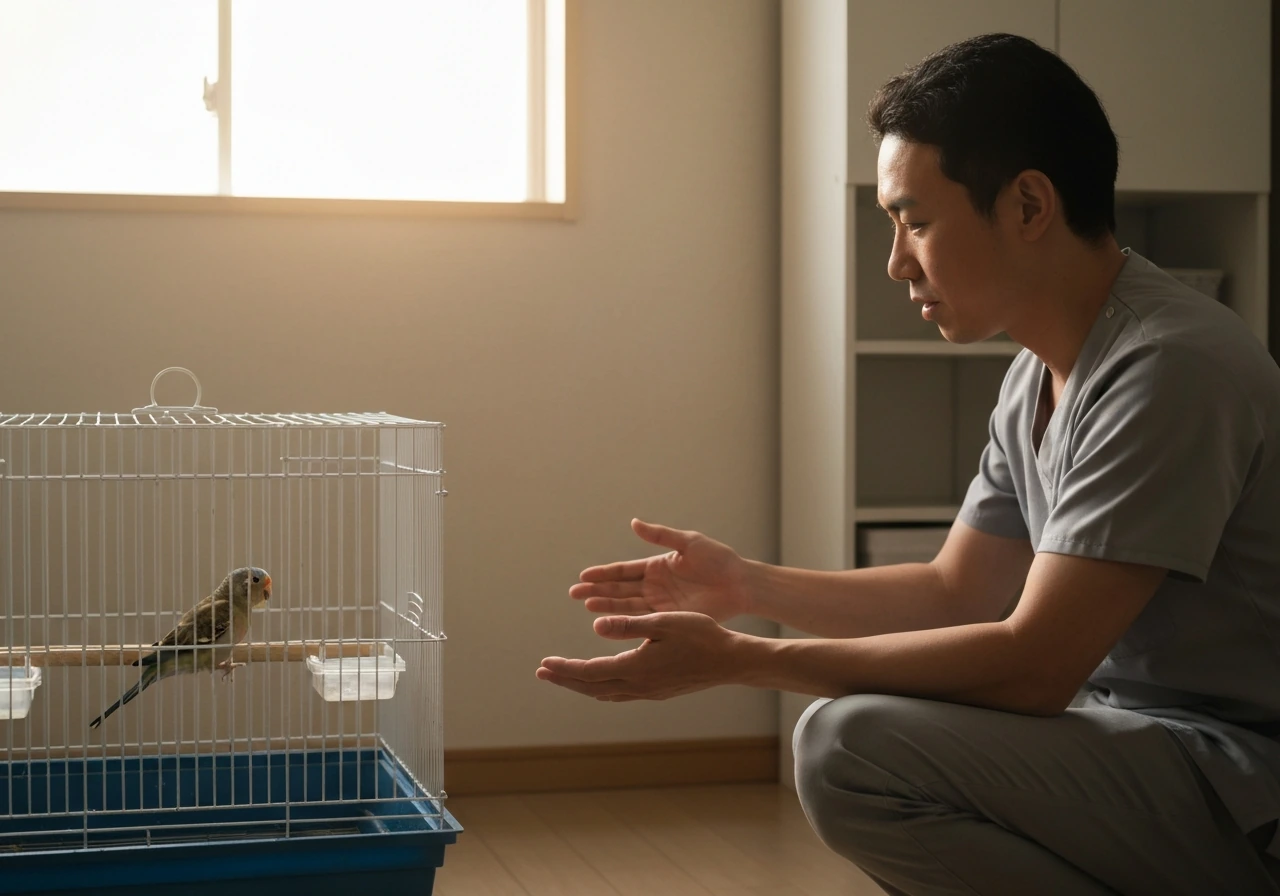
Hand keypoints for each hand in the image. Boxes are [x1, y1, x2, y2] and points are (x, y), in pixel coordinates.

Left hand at [536, 611, 754, 700]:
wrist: (731, 661)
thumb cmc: (701, 635)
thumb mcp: (664, 622)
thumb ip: (628, 625)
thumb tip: (596, 626)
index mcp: (637, 667)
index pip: (589, 672)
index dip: (564, 669)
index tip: (544, 664)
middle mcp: (639, 685)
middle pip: (592, 687)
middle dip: (565, 680)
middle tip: (542, 673)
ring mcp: (649, 692)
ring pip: (605, 693)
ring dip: (582, 685)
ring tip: (564, 676)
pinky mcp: (658, 692)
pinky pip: (620, 694)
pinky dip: (602, 688)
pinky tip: (601, 682)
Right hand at [569, 519, 752, 622]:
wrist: (740, 584)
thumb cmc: (718, 559)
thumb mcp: (688, 542)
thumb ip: (661, 535)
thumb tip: (634, 523)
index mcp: (657, 566)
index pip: (624, 570)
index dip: (604, 573)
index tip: (583, 575)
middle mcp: (654, 586)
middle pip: (620, 589)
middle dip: (597, 590)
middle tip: (574, 593)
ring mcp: (661, 604)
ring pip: (627, 606)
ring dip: (607, 605)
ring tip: (587, 605)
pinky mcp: (670, 619)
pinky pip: (644, 622)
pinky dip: (627, 623)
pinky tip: (610, 624)